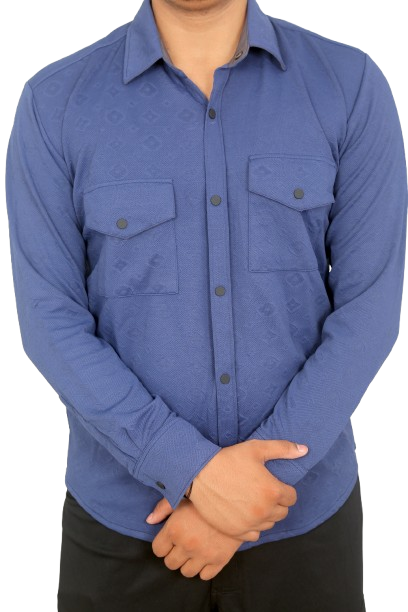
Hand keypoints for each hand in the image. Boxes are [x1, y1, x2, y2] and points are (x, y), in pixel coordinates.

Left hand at [151, 499, 241, 579]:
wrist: (237, 501)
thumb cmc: (207, 498)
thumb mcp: (183, 496)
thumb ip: (163, 508)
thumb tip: (149, 520)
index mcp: (175, 529)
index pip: (158, 550)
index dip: (163, 544)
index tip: (170, 539)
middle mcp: (187, 545)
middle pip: (170, 563)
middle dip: (174, 554)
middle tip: (183, 544)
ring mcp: (203, 555)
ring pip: (186, 572)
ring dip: (188, 563)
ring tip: (194, 550)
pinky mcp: (219, 561)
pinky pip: (204, 576)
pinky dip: (204, 568)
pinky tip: (206, 555)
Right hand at [188, 439, 306, 539]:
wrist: (199, 473)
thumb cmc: (229, 459)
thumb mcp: (257, 448)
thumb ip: (283, 449)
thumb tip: (305, 450)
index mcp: (273, 491)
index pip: (292, 497)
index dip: (283, 489)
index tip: (272, 483)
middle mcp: (264, 511)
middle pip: (282, 512)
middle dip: (276, 502)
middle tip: (262, 491)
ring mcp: (250, 523)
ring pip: (269, 524)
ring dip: (265, 514)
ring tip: (252, 500)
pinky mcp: (236, 531)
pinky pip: (254, 535)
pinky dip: (253, 526)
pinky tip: (244, 513)